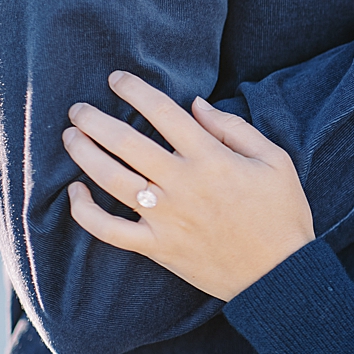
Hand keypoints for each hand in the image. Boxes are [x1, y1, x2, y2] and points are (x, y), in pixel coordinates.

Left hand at [63, 72, 314, 300]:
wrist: (279, 273)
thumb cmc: (283, 213)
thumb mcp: (275, 160)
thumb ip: (234, 128)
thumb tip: (196, 105)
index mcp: (211, 159)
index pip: (164, 113)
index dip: (135, 91)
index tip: (117, 80)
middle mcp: (181, 184)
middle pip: (125, 142)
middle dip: (95, 120)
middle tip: (78, 109)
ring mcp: (164, 217)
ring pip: (110, 179)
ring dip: (84, 154)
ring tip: (71, 137)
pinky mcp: (155, 246)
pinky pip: (108, 229)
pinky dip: (84, 211)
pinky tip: (75, 192)